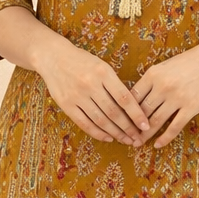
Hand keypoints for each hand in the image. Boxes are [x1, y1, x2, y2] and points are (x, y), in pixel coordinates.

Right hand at [36, 37, 151, 143]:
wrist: (53, 57)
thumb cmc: (82, 61)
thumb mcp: (102, 66)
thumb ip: (114, 84)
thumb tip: (132, 107)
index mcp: (103, 73)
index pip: (124, 98)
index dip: (136, 114)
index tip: (145, 125)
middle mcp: (90, 85)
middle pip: (113, 112)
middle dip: (128, 128)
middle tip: (138, 138)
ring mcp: (77, 96)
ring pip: (100, 120)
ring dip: (115, 133)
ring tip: (126, 140)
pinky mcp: (66, 105)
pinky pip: (84, 123)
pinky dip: (97, 133)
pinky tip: (108, 138)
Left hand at [131, 37, 198, 148]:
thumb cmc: (189, 62)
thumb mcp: (165, 66)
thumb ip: (151, 81)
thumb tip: (134, 98)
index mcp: (153, 74)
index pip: (132, 97)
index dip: (124, 112)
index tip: (119, 122)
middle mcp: (163, 86)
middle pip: (142, 112)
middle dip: (132, 127)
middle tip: (125, 137)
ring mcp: (177, 98)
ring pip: (155, 121)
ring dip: (145, 135)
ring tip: (138, 143)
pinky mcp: (191, 107)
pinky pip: (174, 127)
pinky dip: (164, 138)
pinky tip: (158, 145)